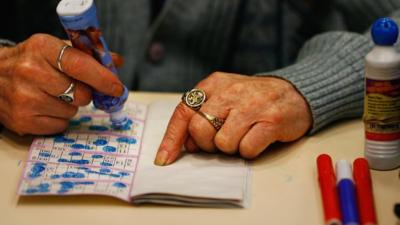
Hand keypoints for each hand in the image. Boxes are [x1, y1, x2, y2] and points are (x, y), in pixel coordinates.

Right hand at [0, 34, 123, 134]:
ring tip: (52, 95)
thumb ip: (86, 55)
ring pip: (72, 111)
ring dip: (70, 106)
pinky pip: (61, 125)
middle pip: (81, 93)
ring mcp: (24, 98)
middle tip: (73, 87)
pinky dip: (59, 118)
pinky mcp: (22, 121)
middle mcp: (30, 72)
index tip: (117, 87)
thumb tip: (116, 62)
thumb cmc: (31, 62)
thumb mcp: (54, 49)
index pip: (80, 65)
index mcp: (42, 48)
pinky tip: (45, 107)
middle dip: (84, 93)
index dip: (103, 78)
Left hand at [154, 72, 312, 164]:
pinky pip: (247, 149)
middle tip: (222, 140)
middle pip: (200, 130)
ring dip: (231, 147)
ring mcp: (252, 105)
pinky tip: (258, 138)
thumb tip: (185, 144)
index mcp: (214, 84)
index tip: (164, 160)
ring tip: (244, 135)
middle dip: (208, 144)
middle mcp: (230, 92)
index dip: (171, 139)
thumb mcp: (223, 97)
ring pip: (223, 143)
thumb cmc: (252, 99)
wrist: (294, 93)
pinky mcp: (271, 121)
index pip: (183, 112)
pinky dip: (249, 151)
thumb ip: (201, 114)